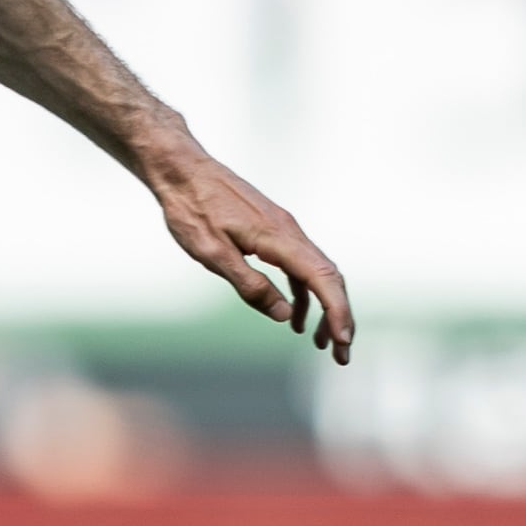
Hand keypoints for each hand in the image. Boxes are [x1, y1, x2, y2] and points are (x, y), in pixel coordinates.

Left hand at [147, 144, 354, 362]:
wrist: (182, 170)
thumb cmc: (192, 209)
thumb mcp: (213, 255)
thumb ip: (250, 286)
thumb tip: (283, 315)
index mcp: (279, 238)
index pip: (323, 280)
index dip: (338, 313)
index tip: (343, 343)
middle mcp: (290, 232)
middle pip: (329, 278)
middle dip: (340, 317)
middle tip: (340, 355)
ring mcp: (284, 230)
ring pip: (316, 273)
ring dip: (323, 308)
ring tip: (319, 342)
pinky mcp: (273, 230)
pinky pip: (299, 265)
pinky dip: (303, 292)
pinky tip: (293, 314)